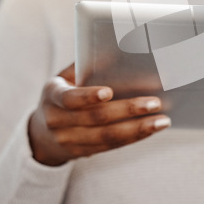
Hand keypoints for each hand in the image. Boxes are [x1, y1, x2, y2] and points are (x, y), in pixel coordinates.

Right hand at [28, 64, 170, 165]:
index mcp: (52, 96)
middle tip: (155, 102)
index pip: (69, 98)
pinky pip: (112, 146)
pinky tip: (152, 128)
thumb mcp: (66, 77)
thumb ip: (86, 65)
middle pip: (96, 118)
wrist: (41, 134)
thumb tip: (115, 51)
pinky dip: (134, 137)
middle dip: (128, 110)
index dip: (88, 96)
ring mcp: (70, 141)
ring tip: (162, 120)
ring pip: (107, 137)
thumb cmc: (63, 94)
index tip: (109, 92)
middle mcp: (58, 121)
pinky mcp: (84, 152)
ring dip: (138, 128)